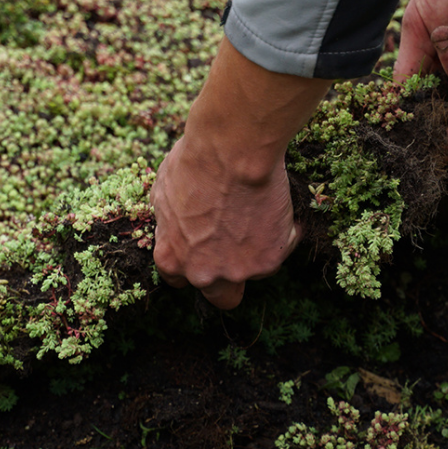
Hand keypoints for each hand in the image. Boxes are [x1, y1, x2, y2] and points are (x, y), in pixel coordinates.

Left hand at [151, 135, 300, 309]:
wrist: (232, 152)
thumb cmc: (196, 162)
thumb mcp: (165, 189)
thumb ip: (171, 219)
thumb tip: (176, 219)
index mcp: (172, 257)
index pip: (181, 280)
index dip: (196, 261)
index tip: (207, 247)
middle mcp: (202, 273)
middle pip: (221, 296)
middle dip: (231, 277)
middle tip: (242, 245)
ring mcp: (236, 271)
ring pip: (255, 271)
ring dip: (259, 249)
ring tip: (260, 210)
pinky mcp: (267, 262)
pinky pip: (280, 250)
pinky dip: (282, 232)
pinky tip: (275, 205)